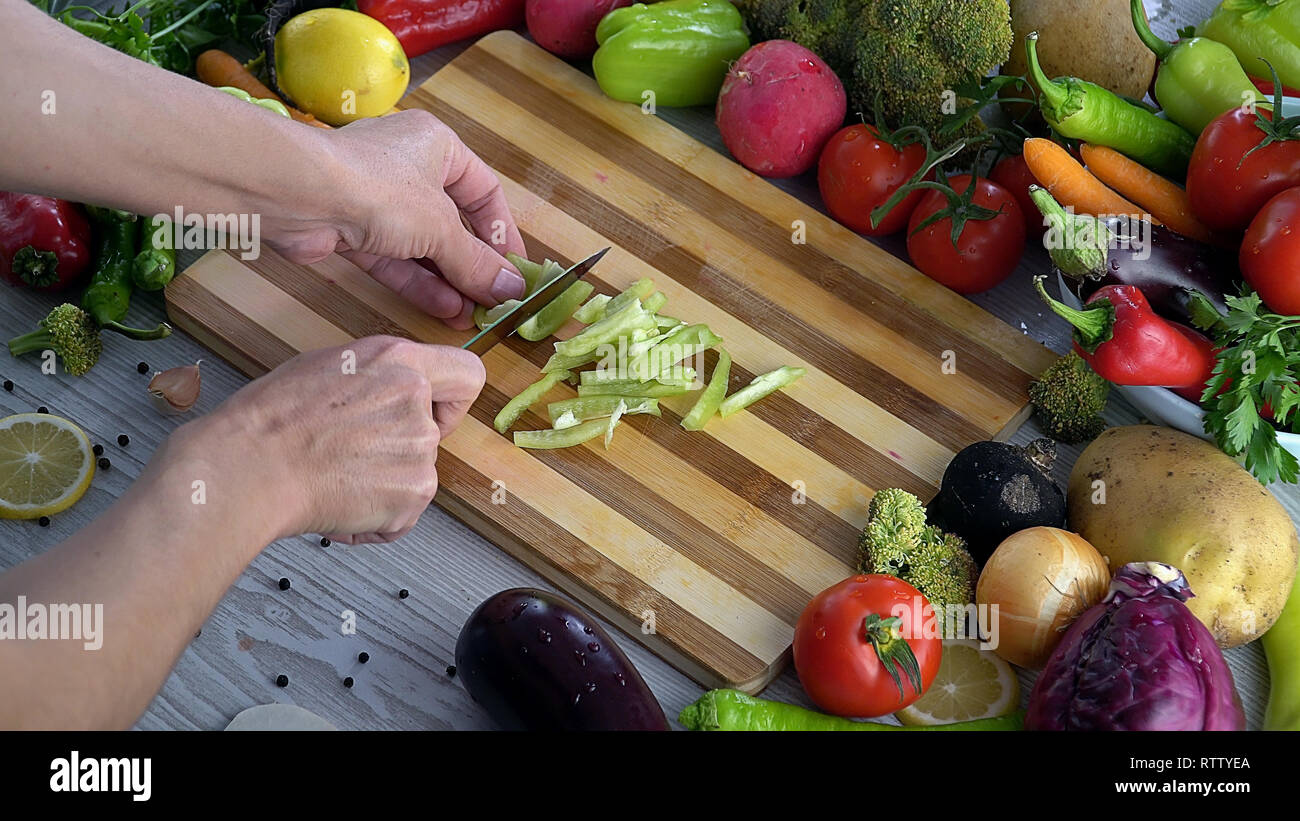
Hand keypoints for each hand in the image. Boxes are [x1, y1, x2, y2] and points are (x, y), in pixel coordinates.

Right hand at [181, 336, 484, 543]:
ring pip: (416, 473)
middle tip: (354, 455)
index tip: (434, 412)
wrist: (249, 468)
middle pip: (433, 434)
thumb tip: (389, 390)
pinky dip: (377, 519)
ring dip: (384, 484)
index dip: (452, 400)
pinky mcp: (414, 493)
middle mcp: (416, 399)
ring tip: (334, 477)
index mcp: (398, 360)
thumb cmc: (271, 420)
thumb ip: (376, 376)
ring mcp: (420, 448)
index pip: (468, 373)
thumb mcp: (328, 366)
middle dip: (400, 449)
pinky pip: (405, 513)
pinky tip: (339, 502)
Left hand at [266, 110, 527, 329]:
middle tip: (493, 301)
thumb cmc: (379, 189)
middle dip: (472, 265)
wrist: (298, 194)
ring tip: (471, 315)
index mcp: (437, 146)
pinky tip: (443, 309)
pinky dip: (416, 282)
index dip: (502, 232)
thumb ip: (477, 263)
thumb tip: (514, 290)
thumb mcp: (441, 229)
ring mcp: (376, 199)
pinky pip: (393, 258)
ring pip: (421, 245)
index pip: (484, 191)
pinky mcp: (350, 229)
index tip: (516, 269)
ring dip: (446, 280)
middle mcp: (407, 166)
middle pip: (451, 222)